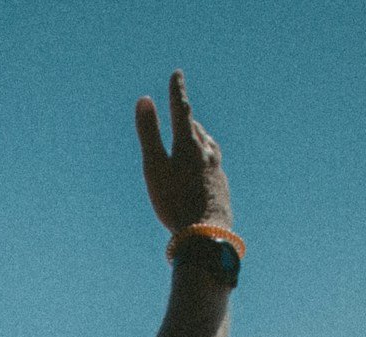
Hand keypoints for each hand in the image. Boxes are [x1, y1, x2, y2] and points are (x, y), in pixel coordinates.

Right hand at [134, 70, 231, 234]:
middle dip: (187, 115)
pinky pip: (213, 164)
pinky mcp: (221, 186)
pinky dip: (206, 156)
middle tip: (182, 103)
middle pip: (196, 128)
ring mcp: (216, 170)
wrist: (206, 234)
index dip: (177, 92)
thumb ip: (149, 133)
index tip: (177, 74)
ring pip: (208, 144)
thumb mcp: (154, 166)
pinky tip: (207, 167)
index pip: (182, 110)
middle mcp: (206, 153)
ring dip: (199, 134)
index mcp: (189, 145)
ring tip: (196, 131)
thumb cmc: (175, 200)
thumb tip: (144, 99)